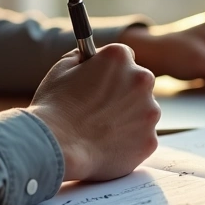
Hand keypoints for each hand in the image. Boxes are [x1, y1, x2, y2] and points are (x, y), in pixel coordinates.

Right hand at [27, 45, 159, 181]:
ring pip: (144, 111)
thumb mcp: (62, 68)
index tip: (101, 83)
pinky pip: (143, 137)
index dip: (111, 71)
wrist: (57, 147)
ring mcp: (150, 111)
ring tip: (101, 129)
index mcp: (119, 57)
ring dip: (129, 117)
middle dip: (123, 93)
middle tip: (100, 109)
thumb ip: (84, 58)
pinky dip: (130, 141)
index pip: (125, 58)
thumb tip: (91, 57)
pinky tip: (108, 144)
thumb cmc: (54, 107)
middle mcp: (141, 79)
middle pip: (138, 84)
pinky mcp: (150, 139)